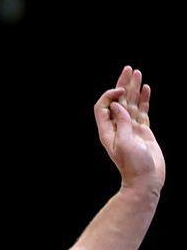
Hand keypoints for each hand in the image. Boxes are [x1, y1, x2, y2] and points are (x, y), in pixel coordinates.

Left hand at [94, 66, 164, 193]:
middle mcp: (118, 126)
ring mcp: (131, 128)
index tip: (122, 91)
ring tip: (138, 73)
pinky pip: (142, 111)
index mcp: (108, 130)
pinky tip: (146, 89)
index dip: (110, 95)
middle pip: (118, 100)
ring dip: (134, 88)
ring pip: (131, 103)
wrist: (146, 181)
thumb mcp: (126, 143)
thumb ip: (122, 123)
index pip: (104, 106)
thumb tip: (117, 104)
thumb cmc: (134, 166)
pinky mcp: (143, 131)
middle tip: (129, 69)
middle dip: (123, 84)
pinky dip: (144, 100)